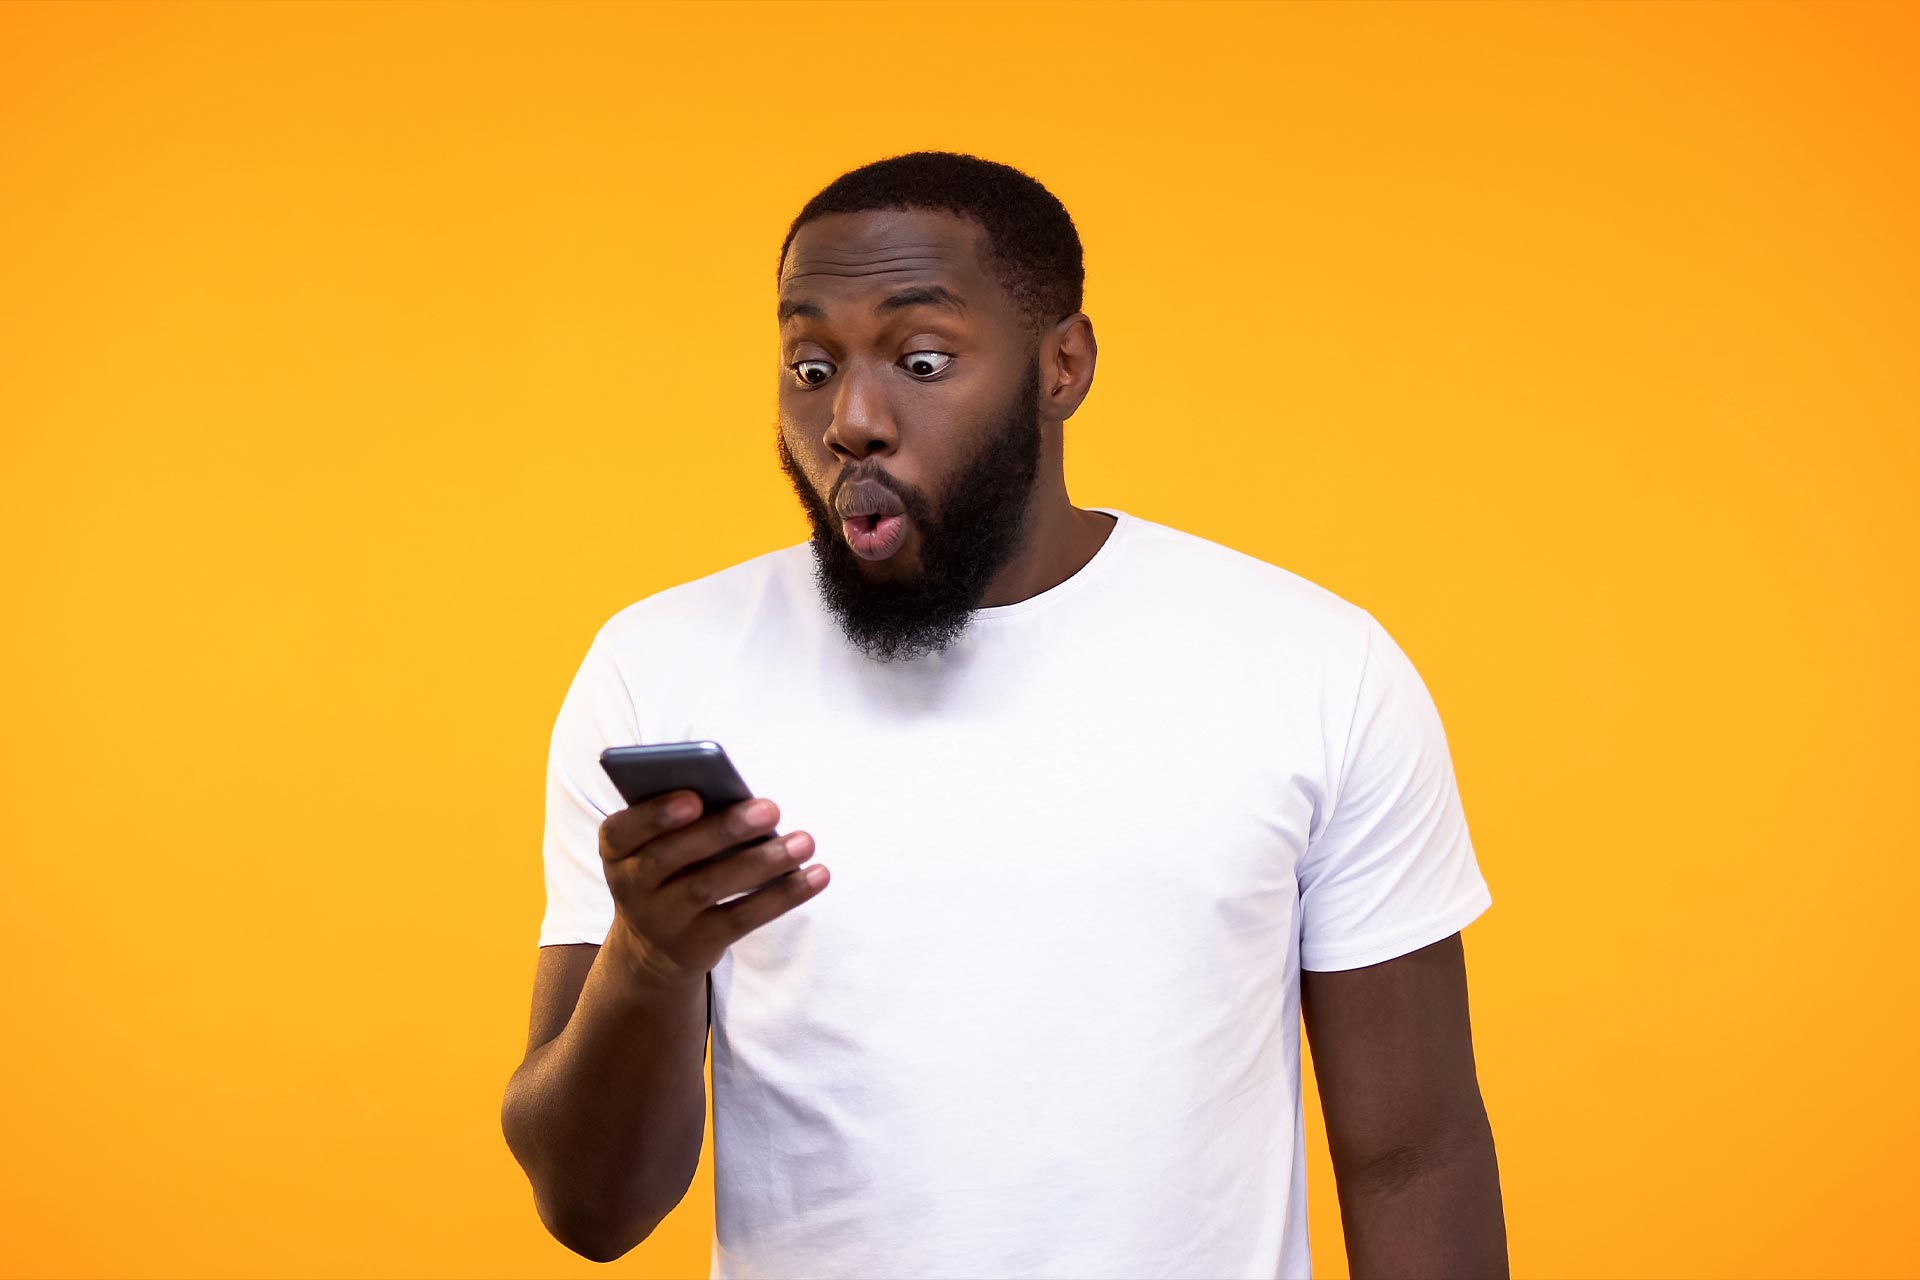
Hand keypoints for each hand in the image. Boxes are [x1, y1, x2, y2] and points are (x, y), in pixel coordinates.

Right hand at [598, 791, 827, 989]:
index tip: (695, 797)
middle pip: (672, 856)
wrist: (650, 945)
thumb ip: (685, 818)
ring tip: (804, 841)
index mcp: (616, 849)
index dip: (657, 814)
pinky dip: (782, 896)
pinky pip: (742, 919)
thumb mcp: (658, 842)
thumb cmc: (666, 868)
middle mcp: (631, 886)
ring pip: (710, 887)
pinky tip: (816, 875)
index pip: (624, 830)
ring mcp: (662, 920)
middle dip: (723, 830)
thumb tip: (742, 800)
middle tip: (771, 808)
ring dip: (762, 862)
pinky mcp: (698, 944)